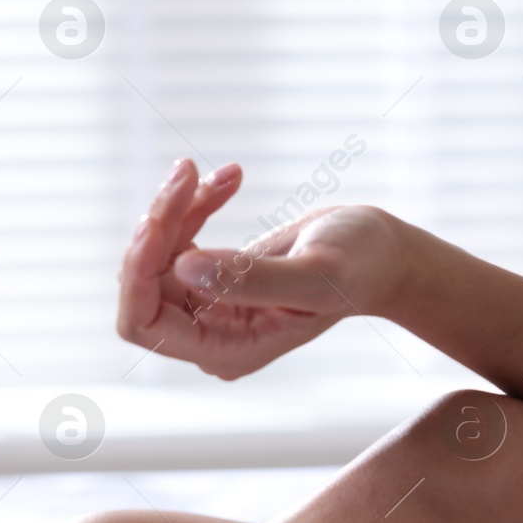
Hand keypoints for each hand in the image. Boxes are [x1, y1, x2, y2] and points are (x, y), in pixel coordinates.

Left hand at [116, 160, 405, 379]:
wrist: (385, 254)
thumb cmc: (362, 267)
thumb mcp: (316, 273)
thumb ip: (252, 279)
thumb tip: (183, 270)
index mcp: (228, 349)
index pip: (145, 324)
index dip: (137, 274)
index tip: (154, 222)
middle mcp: (211, 334)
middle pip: (146, 281)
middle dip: (161, 225)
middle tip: (188, 173)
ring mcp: (210, 306)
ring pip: (158, 254)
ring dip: (180, 206)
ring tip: (226, 174)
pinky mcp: (214, 277)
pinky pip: (178, 238)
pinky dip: (196, 203)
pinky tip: (232, 177)